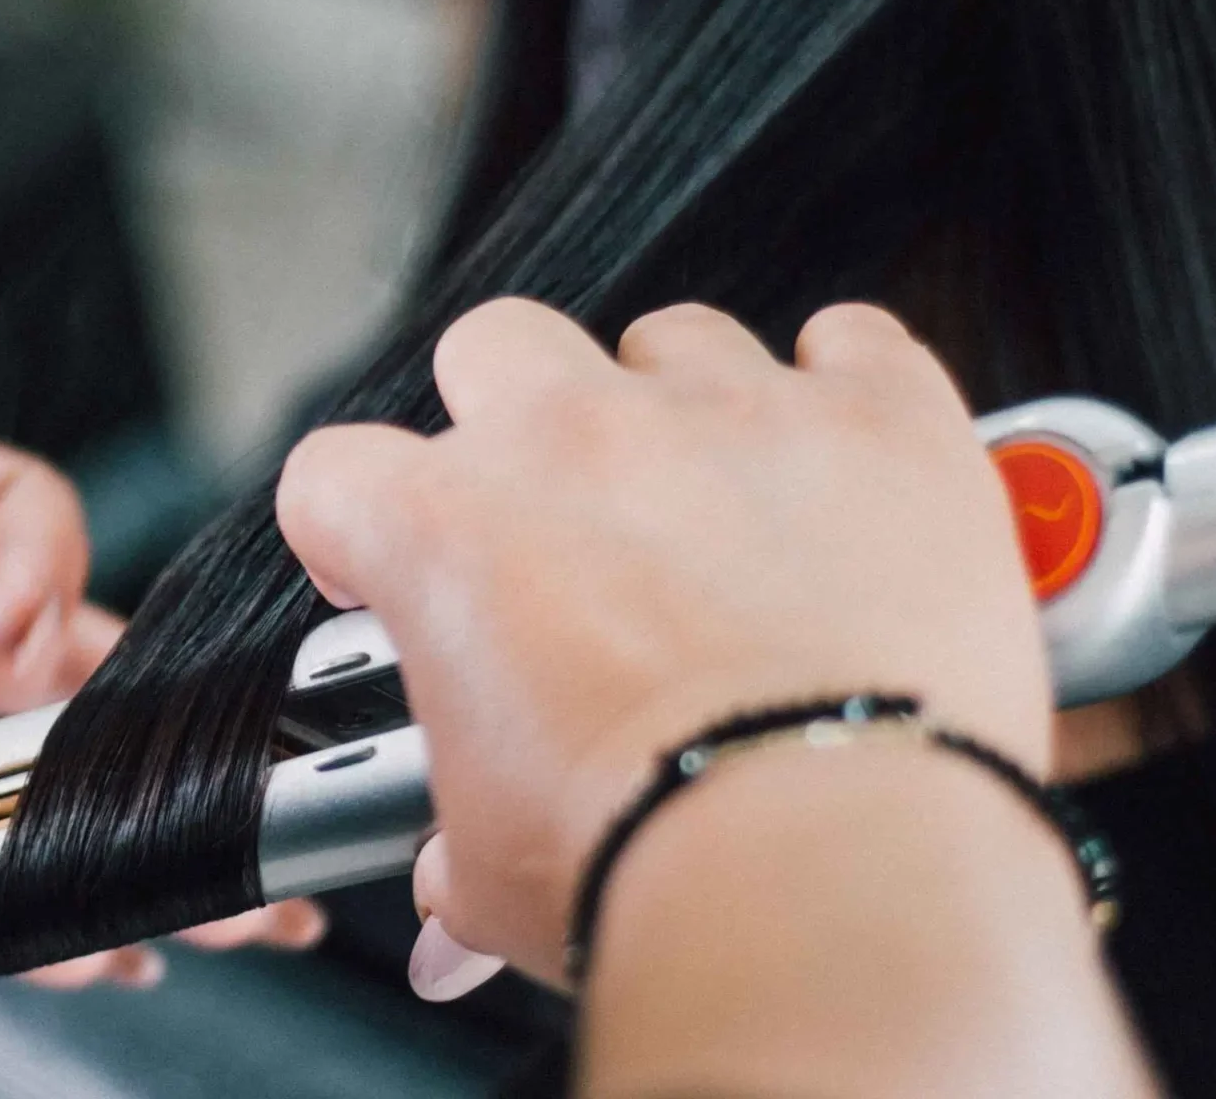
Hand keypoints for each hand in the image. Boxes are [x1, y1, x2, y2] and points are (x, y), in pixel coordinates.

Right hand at [275, 301, 1050, 985]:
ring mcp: (729, 411)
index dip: (357, 526)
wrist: (830, 871)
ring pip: (674, 339)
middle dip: (512, 417)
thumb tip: (461, 875)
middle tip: (557, 518)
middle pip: (497, 346)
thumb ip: (456, 836)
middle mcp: (574, 437)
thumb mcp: (490, 866)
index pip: (338, 473)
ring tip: (720, 514)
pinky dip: (846, 393)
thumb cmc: (652, 862)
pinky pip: (853, 341)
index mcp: (445, 530)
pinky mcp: (876, 417)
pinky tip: (845, 471)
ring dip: (681, 408)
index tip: (391, 570)